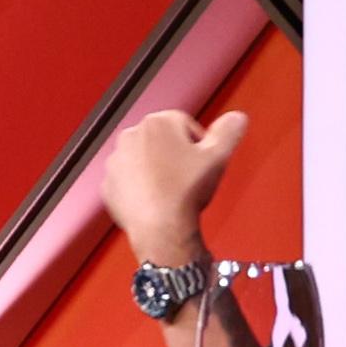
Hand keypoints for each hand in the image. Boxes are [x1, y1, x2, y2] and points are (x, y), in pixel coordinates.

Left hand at [99, 109, 247, 272]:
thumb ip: (229, 131)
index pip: (184, 124)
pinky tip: (154, 199)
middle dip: (175, 154)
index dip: (198, 144)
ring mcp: (116, 161)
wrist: (160, 229)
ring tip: (171, 189)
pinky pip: (128, 181)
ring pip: (143, 160)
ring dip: (156, 170)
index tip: (201, 162)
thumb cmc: (185, 192)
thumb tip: (237, 118)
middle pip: (161, 141)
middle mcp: (131, 136)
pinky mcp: (108, 185)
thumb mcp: (218, 156)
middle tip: (188, 177)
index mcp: (158, 123)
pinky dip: (139, 187)